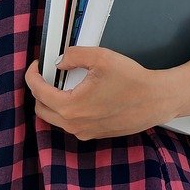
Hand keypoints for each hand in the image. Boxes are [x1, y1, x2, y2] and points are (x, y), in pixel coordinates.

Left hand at [25, 47, 179, 139]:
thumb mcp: (101, 57)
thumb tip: (60, 61)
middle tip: (47, 75)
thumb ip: (73, 55)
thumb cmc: (133, 81)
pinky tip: (79, 96)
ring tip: (63, 84)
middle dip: (39, 91)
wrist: (157, 100)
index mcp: (71, 107)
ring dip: (53, 102)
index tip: (38, 66)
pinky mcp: (95, 135)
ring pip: (56, 119)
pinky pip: (72, 124)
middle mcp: (75, 125)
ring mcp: (85, 132)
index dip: (33, 75)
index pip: (38, 92)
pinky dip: (68, 110)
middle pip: (41, 109)